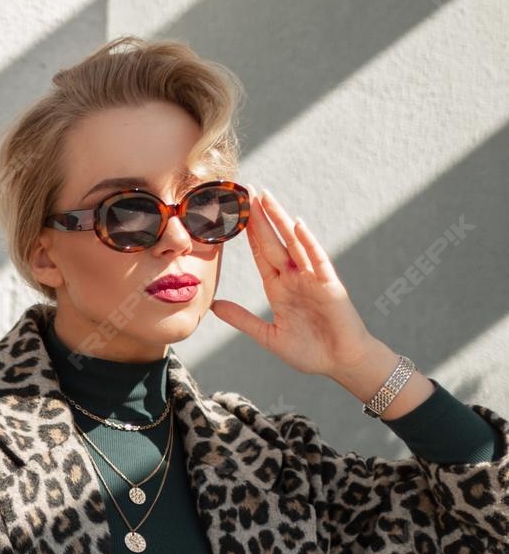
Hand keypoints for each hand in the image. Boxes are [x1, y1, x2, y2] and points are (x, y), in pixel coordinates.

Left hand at [209, 188, 372, 377]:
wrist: (339, 363)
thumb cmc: (309, 351)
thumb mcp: (268, 336)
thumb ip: (242, 319)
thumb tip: (214, 306)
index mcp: (279, 288)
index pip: (261, 254)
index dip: (249, 234)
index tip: (237, 213)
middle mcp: (295, 277)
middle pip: (274, 241)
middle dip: (261, 218)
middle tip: (248, 191)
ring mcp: (312, 278)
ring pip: (294, 243)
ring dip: (280, 221)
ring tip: (267, 198)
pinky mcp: (329, 285)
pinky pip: (317, 260)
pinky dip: (308, 243)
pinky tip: (297, 226)